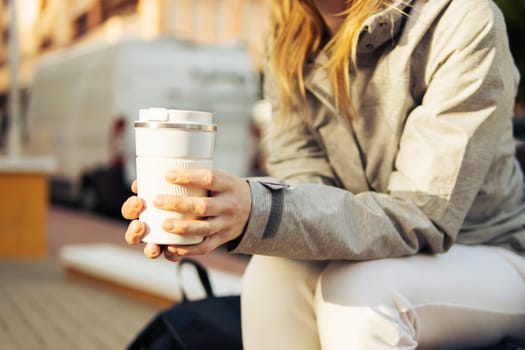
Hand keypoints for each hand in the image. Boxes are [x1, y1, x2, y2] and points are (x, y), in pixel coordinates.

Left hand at [121, 169, 251, 260]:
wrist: (254, 209)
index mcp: (227, 184)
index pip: (209, 178)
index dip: (188, 177)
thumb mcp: (221, 177)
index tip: (167, 175)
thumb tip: (157, 177)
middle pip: (203, 206)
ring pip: (204, 228)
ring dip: (182, 228)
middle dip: (178, 204)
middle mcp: (229, 204)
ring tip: (164, 226)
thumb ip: (197, 179)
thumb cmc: (226, 189)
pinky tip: (171, 248)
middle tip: (157, 201)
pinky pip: (205, 246)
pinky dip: (188, 249)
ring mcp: (227, 223)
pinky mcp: (223, 238)